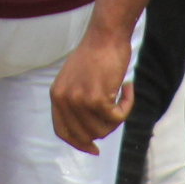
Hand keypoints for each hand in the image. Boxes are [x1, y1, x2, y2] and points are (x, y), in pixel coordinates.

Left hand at [48, 20, 134, 152]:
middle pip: (86, 134)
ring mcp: (79, 101)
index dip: (78, 143)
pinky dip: (127, 105)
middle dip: (104, 128)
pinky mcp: (97, 99)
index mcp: (56, 95)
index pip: (63, 131)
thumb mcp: (75, 79)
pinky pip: (118, 117)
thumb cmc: (96, 54)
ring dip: (117, 116)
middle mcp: (64, 100)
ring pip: (103, 130)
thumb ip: (76, 102)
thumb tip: (89, 133)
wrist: (106, 34)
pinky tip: (128, 87)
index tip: (93, 149)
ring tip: (121, 94)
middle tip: (117, 112)